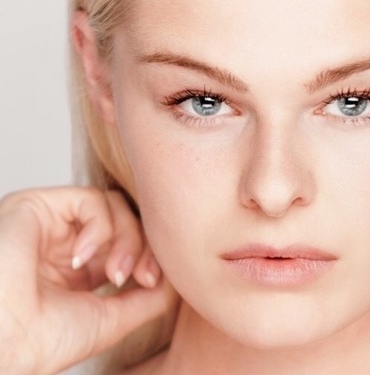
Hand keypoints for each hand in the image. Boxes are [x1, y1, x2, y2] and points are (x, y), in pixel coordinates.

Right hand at [0, 186, 170, 374]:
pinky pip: (92, 200)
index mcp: (79, 269)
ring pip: (114, 206)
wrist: (2, 344)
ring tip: (114, 272)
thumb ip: (148, 297)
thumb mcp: (113, 318)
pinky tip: (82, 259)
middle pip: (126, 221)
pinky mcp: (40, 205)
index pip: (128, 243)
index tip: (151, 282)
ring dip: (125, 238)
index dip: (148, 256)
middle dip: (142, 246)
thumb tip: (178, 278)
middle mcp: (67, 242)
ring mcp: (54, 223)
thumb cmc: (44, 341)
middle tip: (141, 276)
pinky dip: (100, 228)